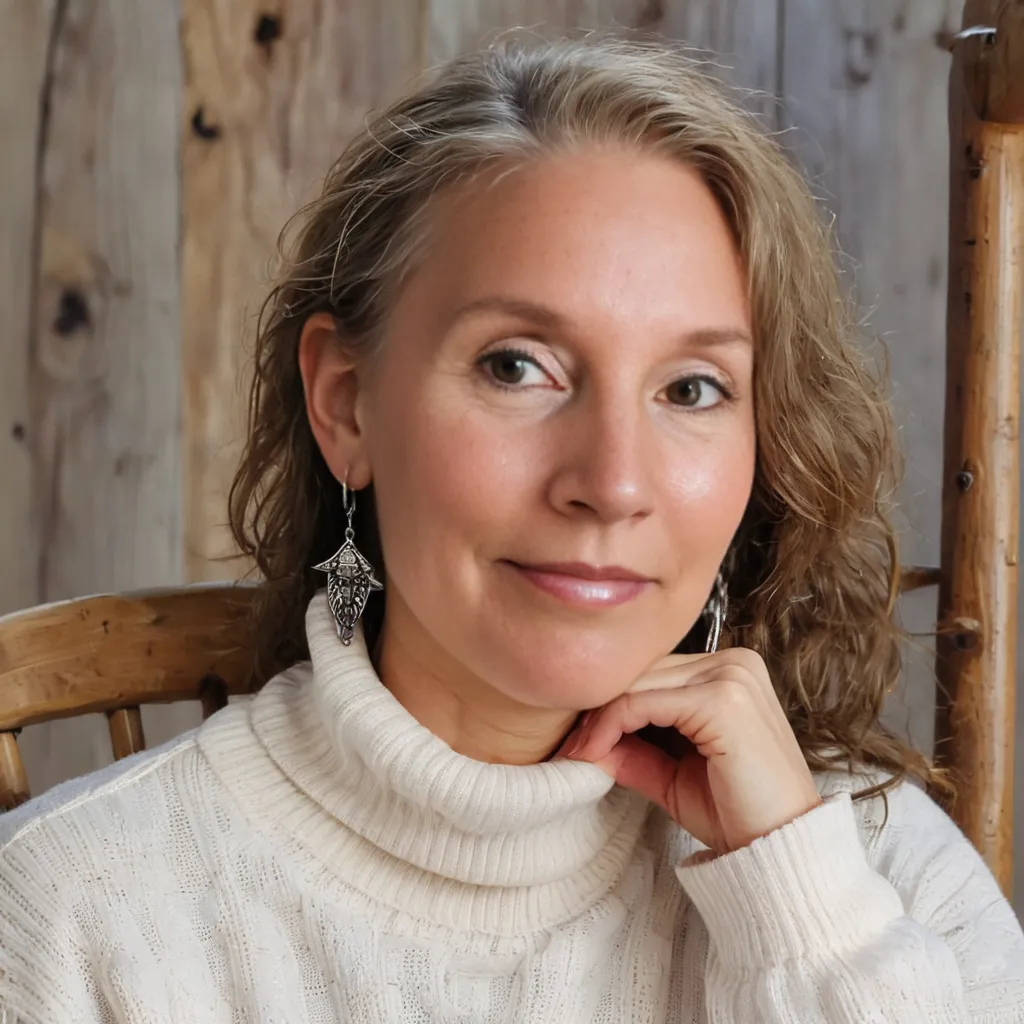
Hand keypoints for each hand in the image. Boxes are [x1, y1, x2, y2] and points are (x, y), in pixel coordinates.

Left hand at [556, 648, 821, 853]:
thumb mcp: (669, 772)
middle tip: (568, 747)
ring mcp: (732, 677)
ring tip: (579, 753)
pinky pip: (644, 702)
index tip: (575, 739)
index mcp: (728, 669)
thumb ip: (629, 745)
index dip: (607, 701)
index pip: (651, 670)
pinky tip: (596, 752)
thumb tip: (578, 735)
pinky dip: (612, 724)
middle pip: (642, 671)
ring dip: (599, 718)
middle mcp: (734, 662)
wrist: (780, 850)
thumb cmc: (736, 813)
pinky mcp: (723, 700)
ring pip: (638, 683)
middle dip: (597, 708)